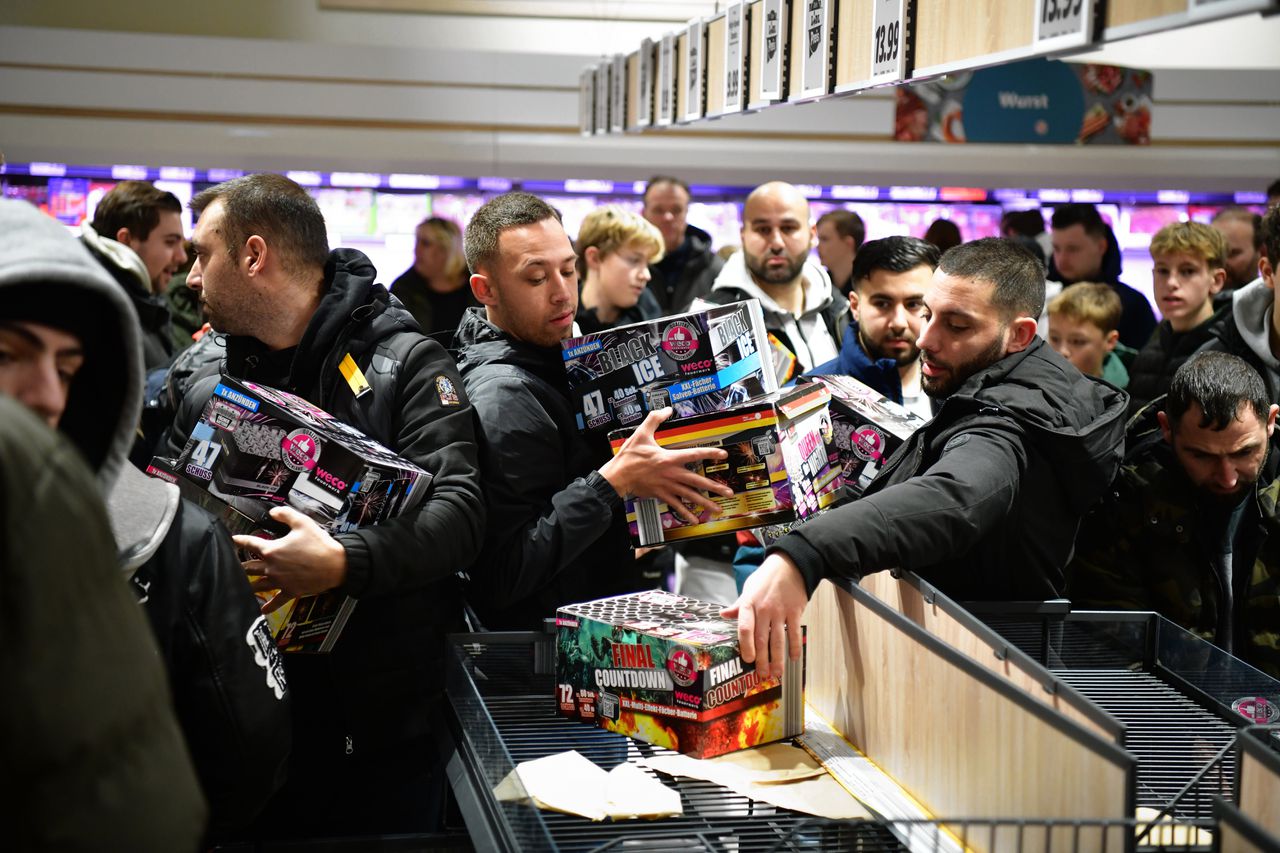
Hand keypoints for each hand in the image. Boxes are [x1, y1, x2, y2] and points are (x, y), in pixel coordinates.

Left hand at [235, 505, 348, 613]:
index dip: (240, 540)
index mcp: (272, 550)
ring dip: (248, 585)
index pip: (251, 544)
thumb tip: (273, 512)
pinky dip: (268, 607)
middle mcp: (272, 567)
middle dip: (239, 566)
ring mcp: (280, 581)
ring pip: (257, 585)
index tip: (233, 540)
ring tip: (239, 586)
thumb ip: (285, 514)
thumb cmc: (320, 545)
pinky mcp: (290, 591)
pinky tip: (261, 610)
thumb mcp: (303, 523)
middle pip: (249, 567)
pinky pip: (276, 601)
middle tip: (232, 566)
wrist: (336, 565)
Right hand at [599, 408, 733, 523]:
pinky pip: (677, 506)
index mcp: (669, 458)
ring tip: (718, 509)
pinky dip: (686, 513)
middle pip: (698, 481)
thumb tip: (667, 409)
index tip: (723, 454)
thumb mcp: (641, 433)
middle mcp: (672, 474)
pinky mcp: (662, 495)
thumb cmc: (629, 457)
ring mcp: (668, 487)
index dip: (710, 453)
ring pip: (690, 496)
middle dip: (714, 487)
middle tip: (728, 491)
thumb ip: (655, 419)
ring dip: (705, 503)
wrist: (618, 477)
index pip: (695, 454)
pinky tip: (695, 520)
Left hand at [721, 553, 806, 679]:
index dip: (746, 645)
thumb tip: (723, 614)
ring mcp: (780, 611)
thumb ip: (738, 605)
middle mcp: (764, 609)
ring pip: (778, 639)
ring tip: (776, 673)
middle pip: (762, 638)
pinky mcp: (795, 611)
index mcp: (749, 604)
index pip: (745, 628)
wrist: (790, 564)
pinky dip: (794, 646)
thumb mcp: (748, 588)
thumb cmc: (766, 577)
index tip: (748, 660)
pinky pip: (794, 632)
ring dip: (777, 658)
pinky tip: (793, 658)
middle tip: (762, 675)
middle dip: (762, 660)